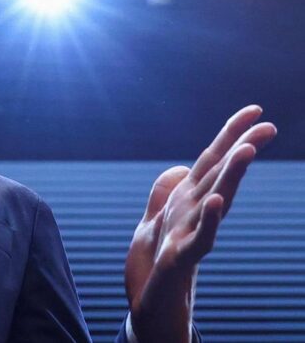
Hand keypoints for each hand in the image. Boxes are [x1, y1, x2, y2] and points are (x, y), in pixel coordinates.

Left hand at [125, 105, 276, 342]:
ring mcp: (190, 233)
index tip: (255, 110)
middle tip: (268, 126)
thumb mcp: (152, 220)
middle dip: (242, 148)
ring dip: (231, 175)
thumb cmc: (155, 267)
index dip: (230, 134)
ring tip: (246, 150)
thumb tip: (181, 167)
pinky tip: (217, 201)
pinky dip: (210, 219)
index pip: (212, 160)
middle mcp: (194, 212)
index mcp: (187, 200)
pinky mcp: (181, 257)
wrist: (148, 307)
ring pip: (215, 199)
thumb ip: (164, 192)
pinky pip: (200, 236)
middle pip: (220, 174)